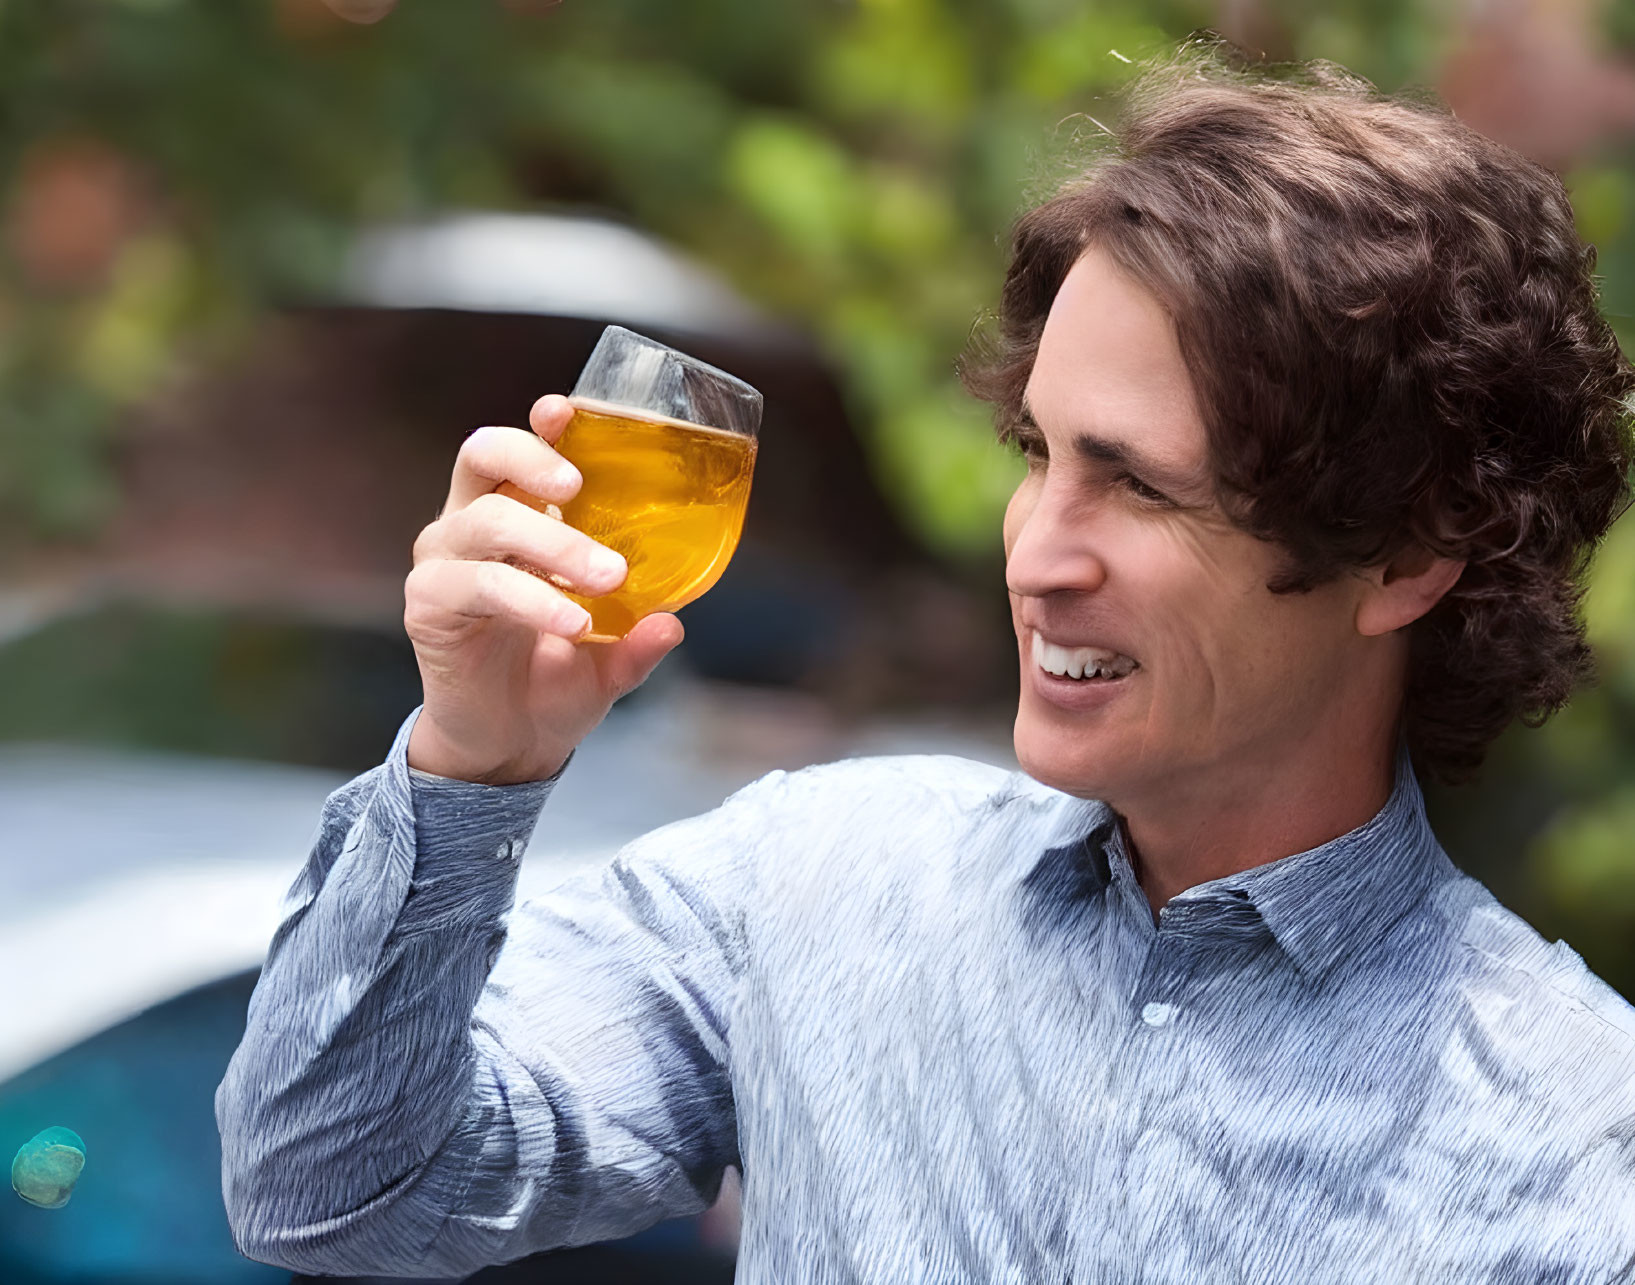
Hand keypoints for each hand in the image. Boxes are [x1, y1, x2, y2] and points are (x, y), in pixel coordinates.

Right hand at [403, 394, 683, 783]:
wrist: (509, 745)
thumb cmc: (557, 679)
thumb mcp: (613, 660)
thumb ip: (639, 638)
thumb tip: (673, 622)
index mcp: (514, 516)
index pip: (518, 451)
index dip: (539, 426)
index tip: (566, 411)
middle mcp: (470, 526)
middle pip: (483, 455)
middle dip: (537, 462)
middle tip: (583, 489)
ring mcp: (445, 562)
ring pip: (487, 520)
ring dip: (553, 542)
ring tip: (605, 578)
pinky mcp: (429, 605)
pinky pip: (480, 585)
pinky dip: (531, 597)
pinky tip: (570, 622)